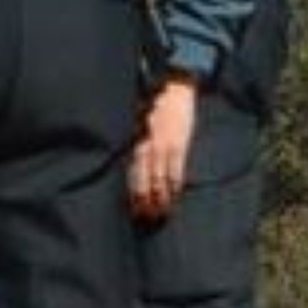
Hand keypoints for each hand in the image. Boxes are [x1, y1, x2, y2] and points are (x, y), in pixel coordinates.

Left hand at [129, 78, 197, 222]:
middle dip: (145, 203)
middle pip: (143, 183)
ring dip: (160, 200)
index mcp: (134, 143)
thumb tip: (130, 163)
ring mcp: (162, 148)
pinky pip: (175, 172)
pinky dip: (174, 187)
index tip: (134, 211)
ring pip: (159, 181)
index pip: (132, 176)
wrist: (172, 88)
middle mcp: (145, 148)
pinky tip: (174, 197)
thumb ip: (134, 143)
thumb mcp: (138, 123)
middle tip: (147, 219)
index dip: (133, 196)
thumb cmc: (154, 105)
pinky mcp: (178, 145)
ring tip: (161, 214)